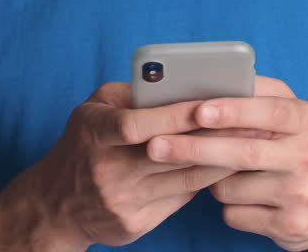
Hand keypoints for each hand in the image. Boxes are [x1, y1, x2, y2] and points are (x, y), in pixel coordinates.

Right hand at [20, 81, 240, 247]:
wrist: (55, 206)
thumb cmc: (81, 145)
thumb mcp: (91, 110)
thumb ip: (128, 94)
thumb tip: (173, 82)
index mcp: (93, 135)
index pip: (138, 124)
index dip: (176, 115)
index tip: (210, 102)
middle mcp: (106, 171)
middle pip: (170, 153)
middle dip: (212, 135)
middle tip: (251, 119)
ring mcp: (122, 201)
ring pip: (185, 179)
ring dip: (222, 159)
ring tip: (252, 140)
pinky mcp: (136, 224)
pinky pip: (181, 199)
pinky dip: (207, 181)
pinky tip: (230, 167)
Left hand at [144, 75, 307, 250]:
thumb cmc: (301, 149)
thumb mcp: (294, 118)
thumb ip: (257, 99)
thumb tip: (200, 84)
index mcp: (305, 119)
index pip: (267, 109)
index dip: (231, 110)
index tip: (196, 110)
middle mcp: (307, 155)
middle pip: (243, 151)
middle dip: (194, 148)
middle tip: (155, 145)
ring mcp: (301, 193)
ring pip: (231, 186)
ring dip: (211, 181)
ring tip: (221, 173)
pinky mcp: (291, 225)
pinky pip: (236, 214)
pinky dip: (227, 206)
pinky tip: (243, 199)